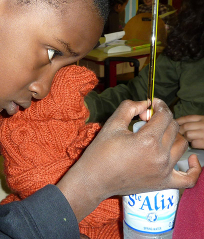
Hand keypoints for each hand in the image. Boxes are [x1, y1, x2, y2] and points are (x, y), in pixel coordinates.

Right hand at [56, 99, 200, 221]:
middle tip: (148, 119)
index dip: (160, 105)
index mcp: (147, 140)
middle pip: (173, 128)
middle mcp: (160, 156)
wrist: (94, 179)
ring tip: (158, 135)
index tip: (153, 103)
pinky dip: (194, 168)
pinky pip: (189, 178)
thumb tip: (145, 103)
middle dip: (163, 119)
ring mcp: (164, 171)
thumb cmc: (100, 151)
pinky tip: (190, 159)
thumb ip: (129, 107)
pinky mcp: (164, 183)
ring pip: (182, 146)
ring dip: (172, 136)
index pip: (164, 116)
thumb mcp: (112, 124)